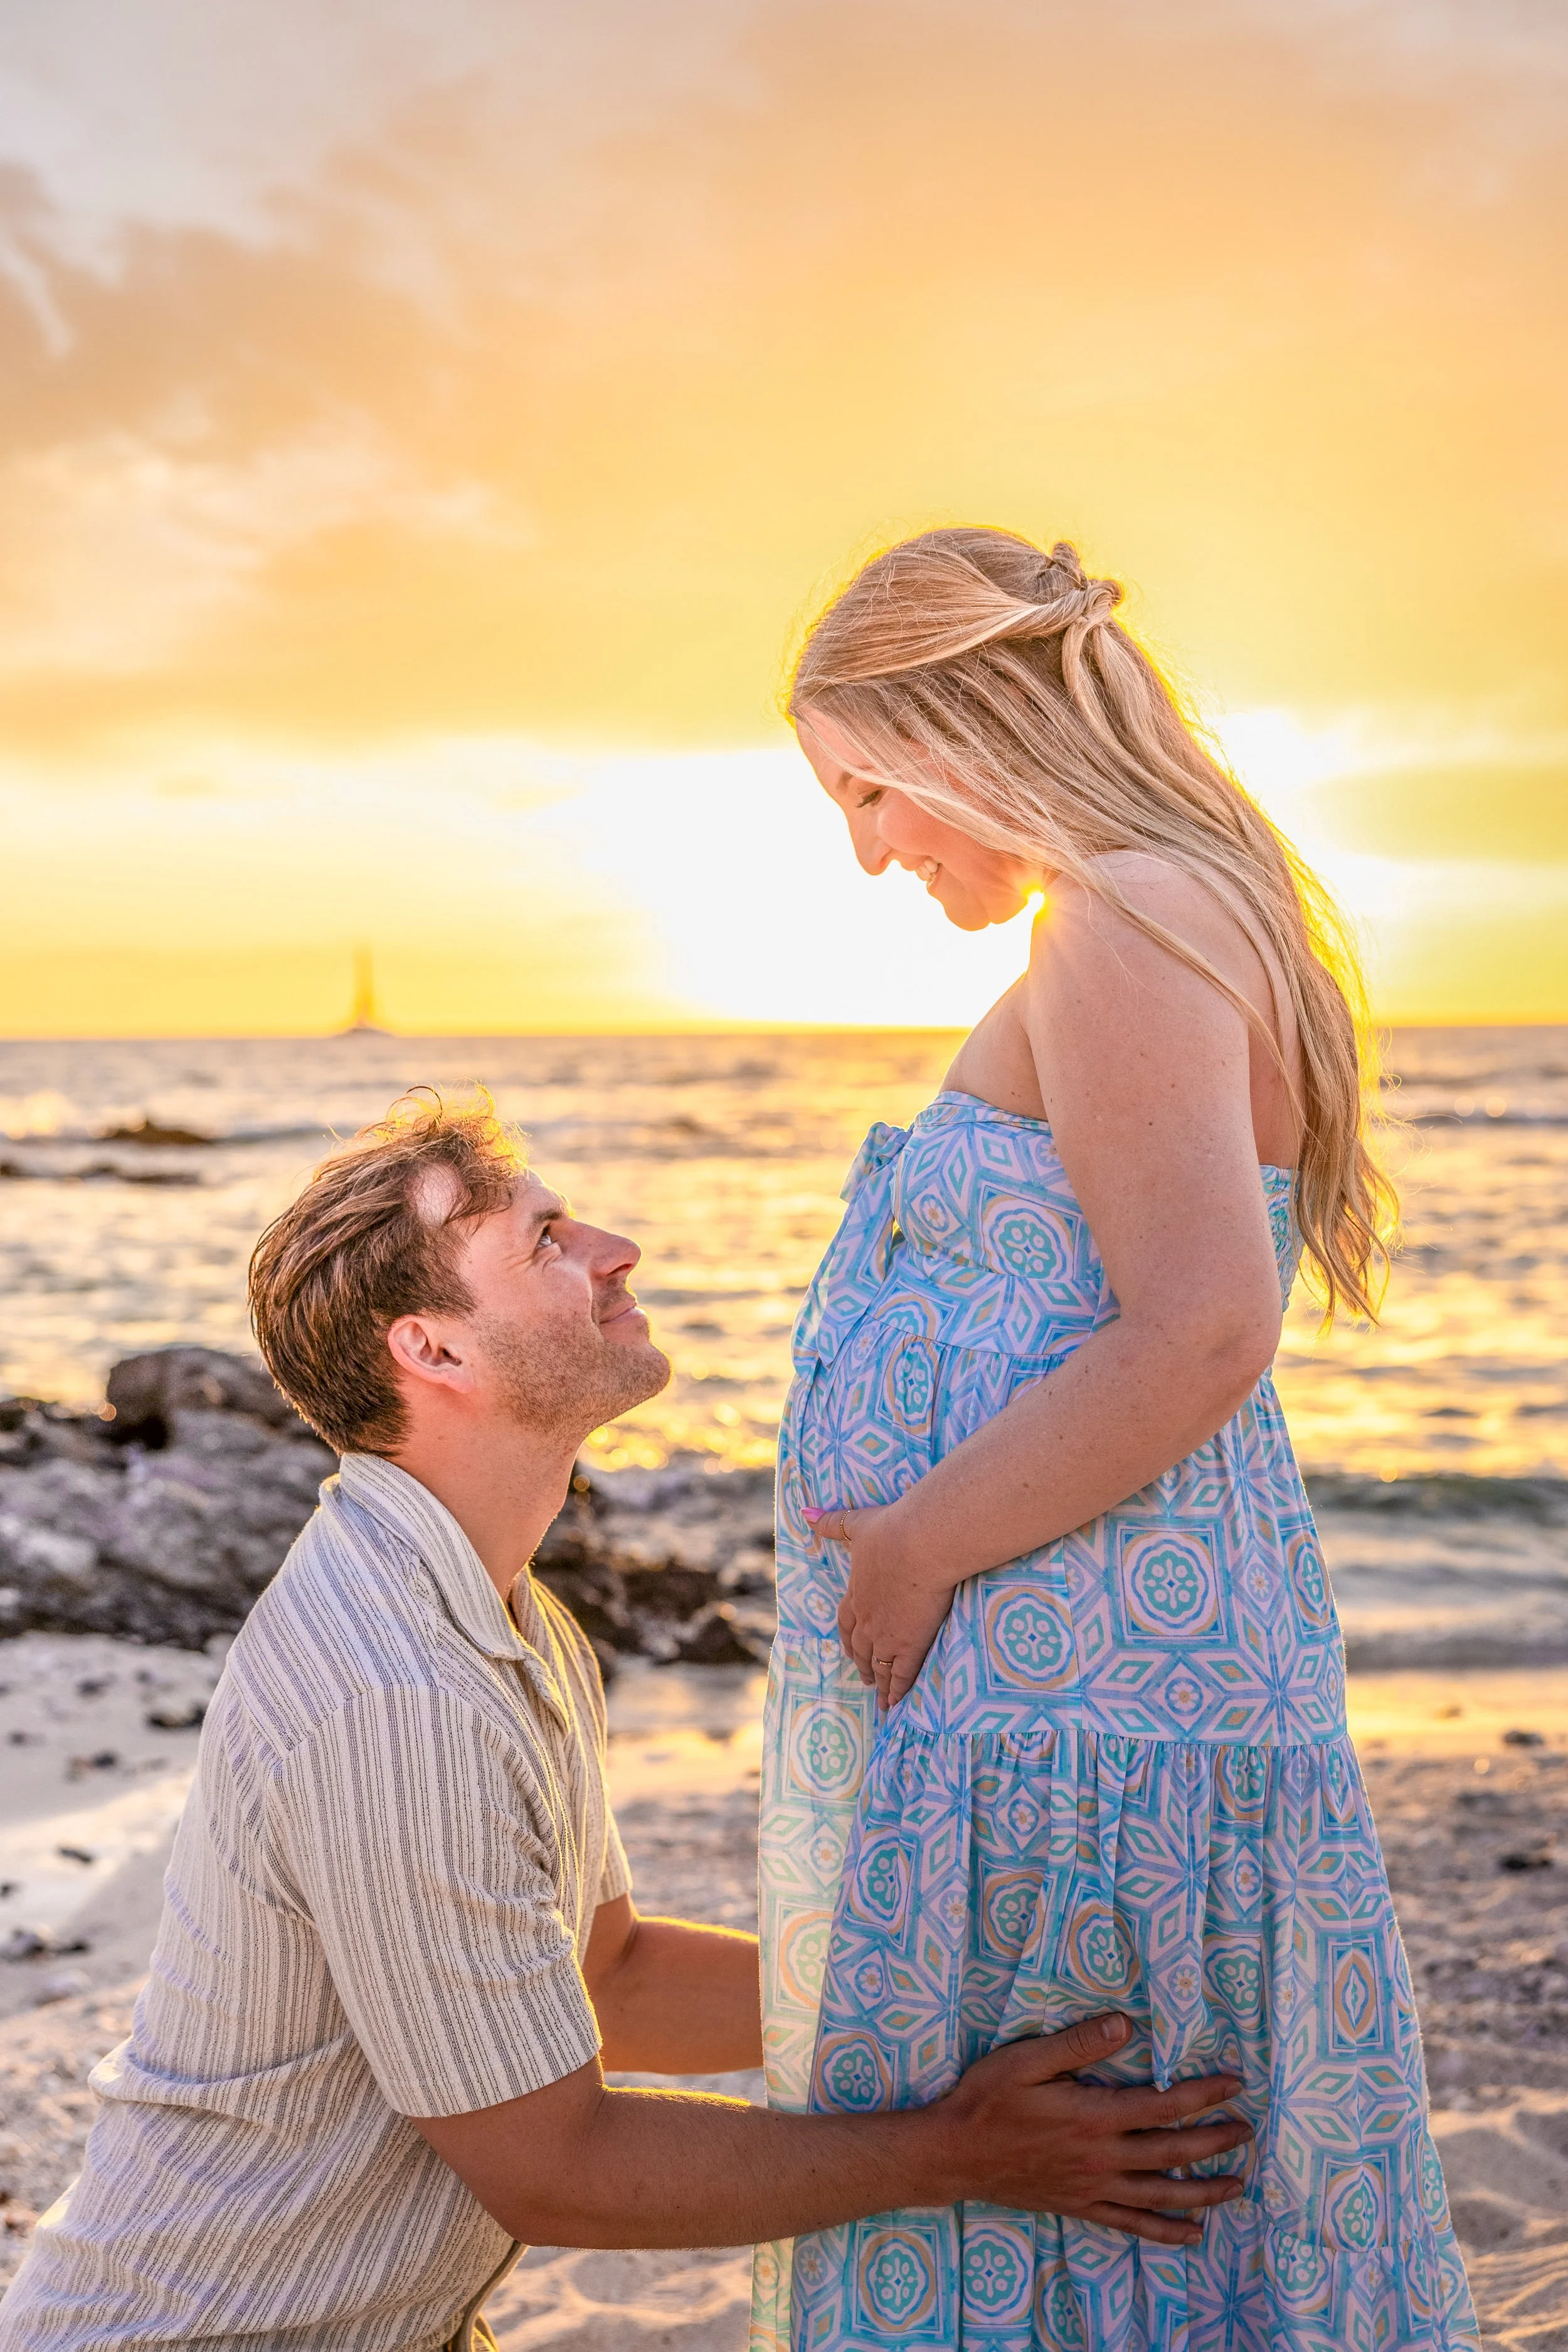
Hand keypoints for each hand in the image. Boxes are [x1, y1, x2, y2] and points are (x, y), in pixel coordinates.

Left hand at [803, 1499, 954, 1708]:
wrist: (919, 1544)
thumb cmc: (891, 1531)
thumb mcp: (856, 1523)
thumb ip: (831, 1522)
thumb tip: (804, 1512)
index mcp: (855, 1592)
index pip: (846, 1621)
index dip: (846, 1636)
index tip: (848, 1647)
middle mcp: (867, 1618)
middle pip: (860, 1647)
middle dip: (861, 1662)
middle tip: (865, 1676)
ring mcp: (887, 1634)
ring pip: (879, 1664)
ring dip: (878, 1680)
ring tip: (880, 1696)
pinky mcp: (909, 1644)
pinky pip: (902, 1675)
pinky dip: (897, 1691)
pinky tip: (897, 1703)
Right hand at [931, 2011, 1251, 2244]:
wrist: (955, 2155)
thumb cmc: (988, 2100)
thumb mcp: (1027, 2059)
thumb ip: (1078, 2043)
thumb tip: (1125, 2024)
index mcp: (1094, 2116)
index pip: (1164, 2104)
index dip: (1204, 2094)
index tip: (1234, 2084)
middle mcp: (1102, 2156)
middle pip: (1173, 2151)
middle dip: (1216, 2140)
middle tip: (1248, 2131)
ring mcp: (1094, 2187)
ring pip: (1162, 2193)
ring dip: (1205, 2189)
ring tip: (1238, 2183)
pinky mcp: (1083, 2206)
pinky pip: (1133, 2224)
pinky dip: (1167, 2231)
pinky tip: (1193, 2233)